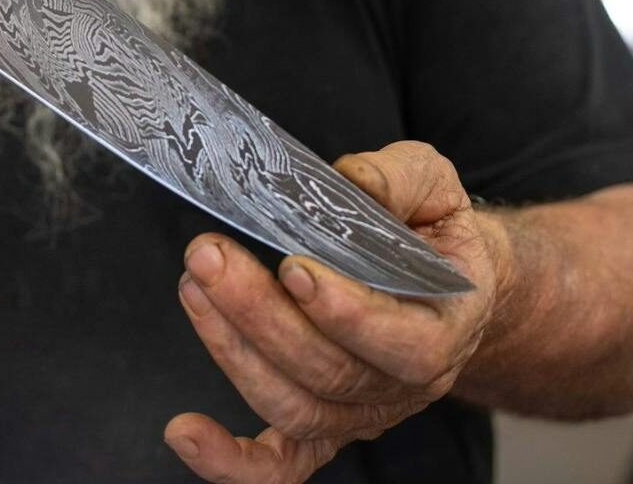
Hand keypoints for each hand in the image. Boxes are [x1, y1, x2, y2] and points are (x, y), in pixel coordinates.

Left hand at [164, 141, 507, 482]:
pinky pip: (280, 463)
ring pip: (294, 406)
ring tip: (194, 287)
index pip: (404, 344)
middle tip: (211, 256)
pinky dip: (230, 461)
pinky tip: (184, 433)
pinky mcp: (323, 427)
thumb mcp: (431, 183)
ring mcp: (361, 412)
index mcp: (445, 326)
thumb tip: (350, 182)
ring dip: (233, 350)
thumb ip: (396, 177)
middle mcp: (404, 384)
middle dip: (260, 314)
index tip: (295, 267)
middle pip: (330, 372)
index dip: (347, 314)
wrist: (448, 281)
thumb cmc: (430, 229)